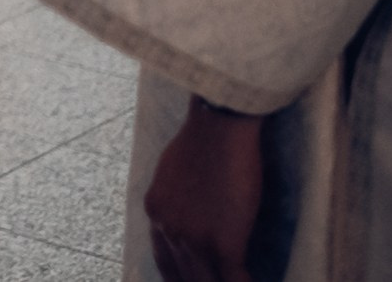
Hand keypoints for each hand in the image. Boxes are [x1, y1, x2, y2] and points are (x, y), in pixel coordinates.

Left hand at [146, 99, 265, 281]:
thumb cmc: (202, 138)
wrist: (220, 126)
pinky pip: (236, 280)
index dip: (179, 279)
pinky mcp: (224, 243)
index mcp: (156, 212)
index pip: (165, 260)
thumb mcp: (171, 171)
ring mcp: (195, 240)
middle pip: (184, 278)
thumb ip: (174, 200)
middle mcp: (169, 230)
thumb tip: (185, 211)